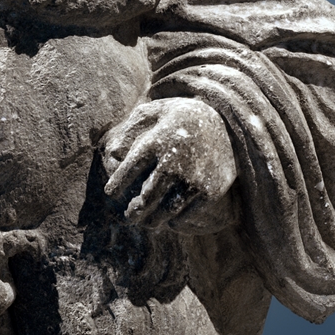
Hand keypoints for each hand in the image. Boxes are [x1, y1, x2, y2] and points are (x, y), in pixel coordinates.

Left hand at [102, 98, 236, 232]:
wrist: (223, 119)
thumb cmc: (177, 118)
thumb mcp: (151, 112)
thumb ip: (130, 129)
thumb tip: (113, 153)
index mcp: (155, 143)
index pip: (127, 172)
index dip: (116, 186)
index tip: (111, 193)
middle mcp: (173, 163)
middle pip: (146, 198)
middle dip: (134, 211)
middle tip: (129, 217)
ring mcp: (193, 179)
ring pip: (165, 210)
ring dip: (152, 221)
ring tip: (146, 223)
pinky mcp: (211, 191)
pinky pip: (186, 214)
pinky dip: (175, 221)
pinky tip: (170, 220)